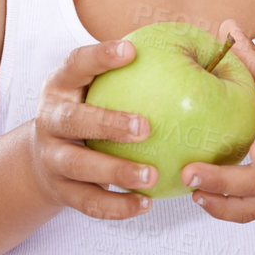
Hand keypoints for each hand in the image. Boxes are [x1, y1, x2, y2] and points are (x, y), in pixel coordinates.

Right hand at [27, 39, 153, 219]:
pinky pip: (89, 202)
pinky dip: (116, 207)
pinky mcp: (61, 191)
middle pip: (72, 120)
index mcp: (62, 86)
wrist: (44, 158)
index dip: (99, 57)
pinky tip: (146, 204)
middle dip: (106, 123)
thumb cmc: (93, 108)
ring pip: (78, 166)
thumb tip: (210, 48)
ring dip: (115, 172)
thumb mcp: (103, 85)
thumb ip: (142, 68)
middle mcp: (51, 120)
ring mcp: (52, 157)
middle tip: (145, 127)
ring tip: (151, 176)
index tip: (130, 50)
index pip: (76, 64)